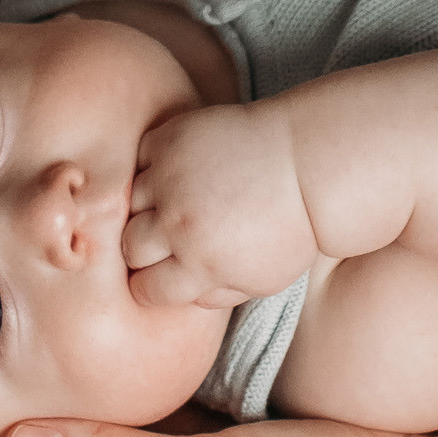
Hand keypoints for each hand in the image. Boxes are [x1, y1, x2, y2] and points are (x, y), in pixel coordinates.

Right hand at [122, 105, 316, 309]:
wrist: (308, 164)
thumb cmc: (289, 228)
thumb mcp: (263, 281)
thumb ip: (216, 297)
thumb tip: (180, 296)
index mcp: (202, 264)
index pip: (146, 290)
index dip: (153, 287)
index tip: (165, 276)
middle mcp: (180, 221)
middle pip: (130, 248)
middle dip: (145, 251)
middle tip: (169, 240)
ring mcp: (172, 176)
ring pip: (129, 203)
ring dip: (147, 207)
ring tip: (175, 204)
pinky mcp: (172, 139)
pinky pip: (140, 159)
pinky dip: (153, 167)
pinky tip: (178, 173)